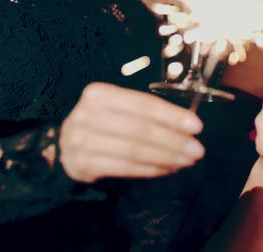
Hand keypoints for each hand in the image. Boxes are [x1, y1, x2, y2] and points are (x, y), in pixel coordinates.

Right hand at [59, 83, 204, 182]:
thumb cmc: (102, 122)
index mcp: (99, 94)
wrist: (65, 143)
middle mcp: (86, 114)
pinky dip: (149, 170)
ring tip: (186, 161)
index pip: (143, 105)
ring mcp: (80, 141)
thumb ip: (147, 114)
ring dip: (165, 157)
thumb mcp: (119, 108)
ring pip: (133, 151)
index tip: (197, 126)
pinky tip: (167, 169)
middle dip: (174, 141)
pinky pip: (124, 168)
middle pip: (140, 130)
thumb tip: (188, 127)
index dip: (172, 116)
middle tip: (197, 150)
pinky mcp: (81, 164)